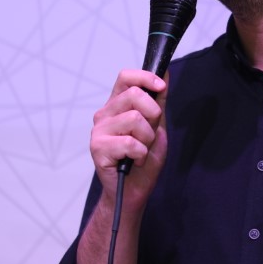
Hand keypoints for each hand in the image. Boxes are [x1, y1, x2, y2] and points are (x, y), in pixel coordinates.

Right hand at [89, 69, 168, 213]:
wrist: (134, 191)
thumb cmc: (143, 160)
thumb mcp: (157, 126)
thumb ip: (159, 101)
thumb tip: (165, 72)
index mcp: (117, 105)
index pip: (125, 77)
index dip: (145, 77)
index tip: (161, 87)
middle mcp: (105, 115)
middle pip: (134, 95)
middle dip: (153, 115)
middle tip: (150, 134)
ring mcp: (99, 131)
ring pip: (134, 119)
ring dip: (147, 139)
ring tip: (141, 151)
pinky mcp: (98, 148)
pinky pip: (130, 142)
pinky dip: (140, 154)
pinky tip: (134, 161)